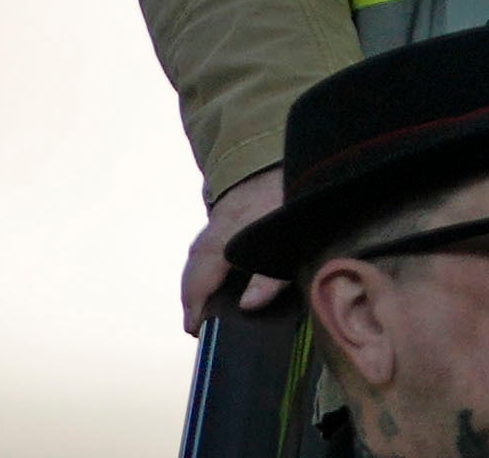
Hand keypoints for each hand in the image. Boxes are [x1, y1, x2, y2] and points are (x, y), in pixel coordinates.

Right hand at [183, 170, 283, 330]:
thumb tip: (246, 306)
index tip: (194, 330)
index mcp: (227, 240)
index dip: (194, 308)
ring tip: (201, 304)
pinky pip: (205, 242)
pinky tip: (213, 272)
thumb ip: (270, 278)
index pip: (199, 281)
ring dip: (195, 281)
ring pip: (197, 254)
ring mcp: (220, 216)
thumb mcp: (290, 245)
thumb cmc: (292, 203)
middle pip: (193, 269)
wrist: (297, 158)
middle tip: (196, 323)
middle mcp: (216, 228)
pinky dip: (202, 263)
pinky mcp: (227, 208)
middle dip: (190, 298)